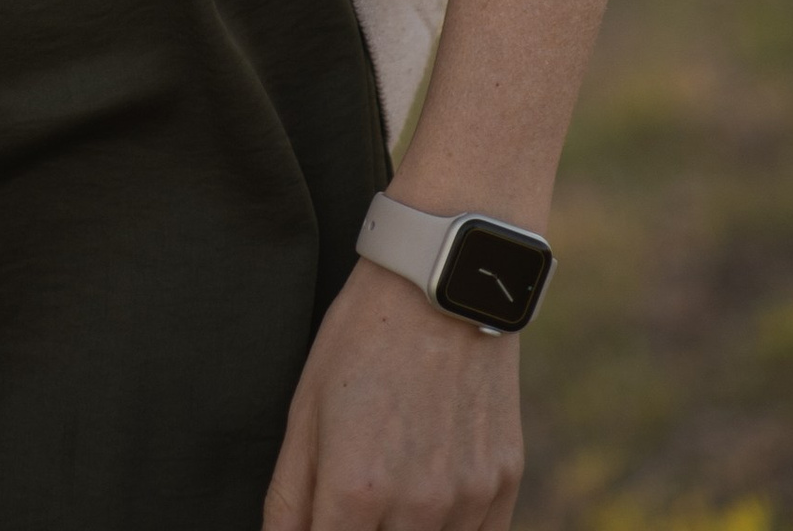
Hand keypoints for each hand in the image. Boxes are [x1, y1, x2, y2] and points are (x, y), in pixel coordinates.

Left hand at [262, 262, 522, 530]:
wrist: (441, 285)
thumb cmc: (362, 339)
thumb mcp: (306, 409)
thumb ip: (289, 497)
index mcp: (356, 490)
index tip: (325, 518)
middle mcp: (416, 508)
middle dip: (360, 530)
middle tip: (356, 497)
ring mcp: (466, 500)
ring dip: (404, 529)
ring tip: (392, 479)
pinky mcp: (502, 485)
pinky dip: (449, 527)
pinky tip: (430, 490)